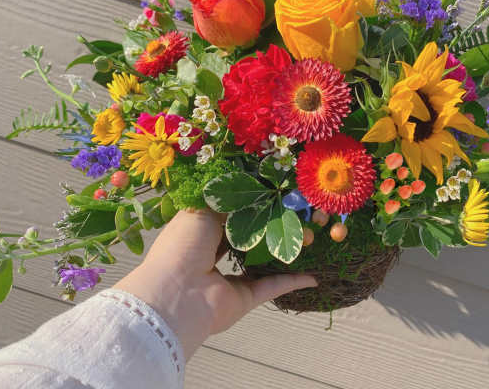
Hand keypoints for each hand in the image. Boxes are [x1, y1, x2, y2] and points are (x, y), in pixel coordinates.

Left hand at [114, 209, 316, 358]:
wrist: (175, 294)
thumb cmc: (183, 245)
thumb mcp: (203, 210)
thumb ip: (228, 201)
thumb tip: (249, 191)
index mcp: (198, 231)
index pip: (225, 213)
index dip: (246, 202)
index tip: (270, 189)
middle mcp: (213, 254)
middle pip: (246, 236)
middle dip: (267, 224)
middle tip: (293, 209)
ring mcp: (229, 278)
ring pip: (261, 259)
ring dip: (282, 249)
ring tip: (307, 235)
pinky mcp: (243, 298)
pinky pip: (272, 287)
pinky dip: (291, 282)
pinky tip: (312, 275)